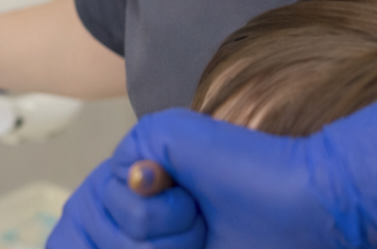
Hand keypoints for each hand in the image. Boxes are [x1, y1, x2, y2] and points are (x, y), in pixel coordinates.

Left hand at [48, 88, 376, 248]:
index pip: (80, 238)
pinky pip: (121, 191)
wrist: (307, 206)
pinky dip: (158, 215)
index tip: (184, 239)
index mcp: (145, 212)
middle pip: (89, 237)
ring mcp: (141, 158)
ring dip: (155, 239)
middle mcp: (135, 183)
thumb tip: (68, 246)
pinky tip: (194, 203)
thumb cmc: (263, 240)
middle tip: (194, 240)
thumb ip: (139, 247)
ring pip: (101, 219)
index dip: (94, 248)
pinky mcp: (151, 138)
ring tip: (197, 223)